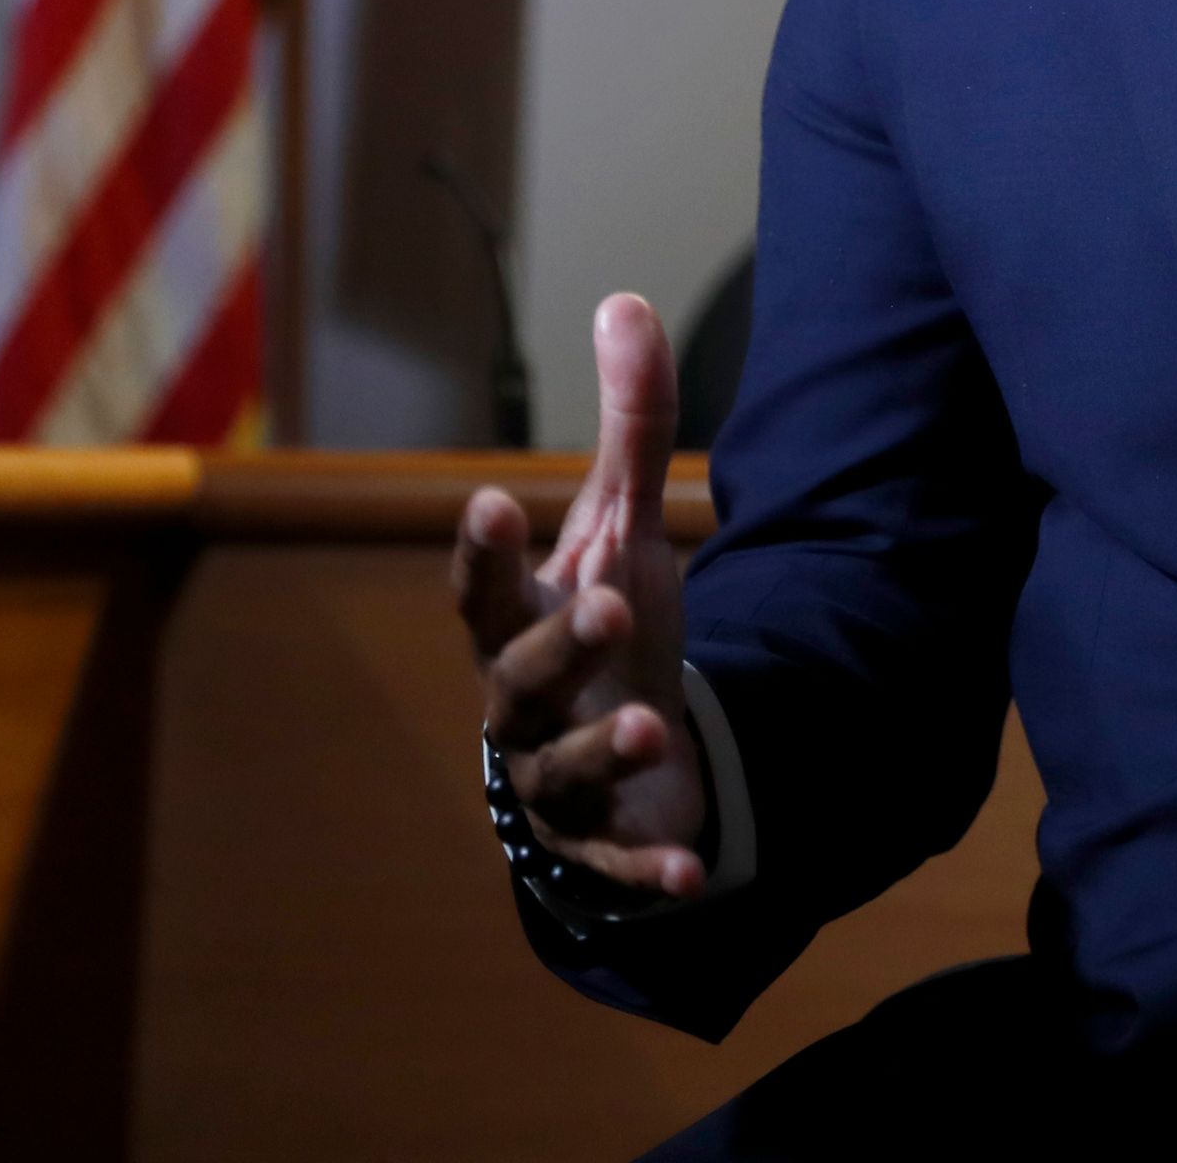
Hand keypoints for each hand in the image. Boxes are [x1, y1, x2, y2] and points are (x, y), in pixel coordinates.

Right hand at [451, 291, 711, 898]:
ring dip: (598, 749)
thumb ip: (630, 427)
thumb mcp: (625, 528)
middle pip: (518, 679)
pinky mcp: (603, 840)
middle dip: (554, 644)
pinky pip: (618, 861)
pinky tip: (691, 876)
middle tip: (601, 600)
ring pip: (560, 772)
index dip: (485, 553)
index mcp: (519, 627)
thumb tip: (626, 300)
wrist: (618, 749)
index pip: (485, 589)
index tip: (495, 502)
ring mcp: (555, 779)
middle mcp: (523, 706)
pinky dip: (648, 871)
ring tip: (646, 721)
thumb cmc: (603, 630)